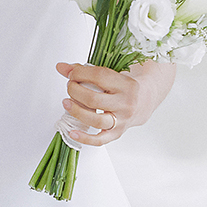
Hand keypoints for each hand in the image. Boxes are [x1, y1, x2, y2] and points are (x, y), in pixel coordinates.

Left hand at [56, 58, 173, 144]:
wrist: (144, 101)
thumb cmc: (124, 86)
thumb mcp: (111, 74)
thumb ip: (86, 70)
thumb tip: (61, 67)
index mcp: (126, 85)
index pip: (99, 77)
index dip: (80, 74)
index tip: (71, 73)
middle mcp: (125, 103)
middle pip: (94, 99)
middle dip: (75, 91)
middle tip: (70, 86)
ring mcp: (122, 120)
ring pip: (96, 120)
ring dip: (76, 111)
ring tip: (66, 103)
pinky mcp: (117, 133)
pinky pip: (99, 140)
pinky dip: (84, 138)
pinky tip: (72, 132)